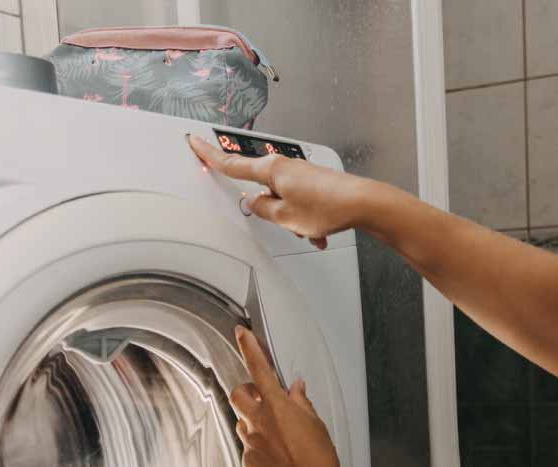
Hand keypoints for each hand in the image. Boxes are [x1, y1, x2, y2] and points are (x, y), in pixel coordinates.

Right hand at [188, 133, 373, 249]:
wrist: (363, 203)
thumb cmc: (328, 207)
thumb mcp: (284, 217)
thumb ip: (262, 210)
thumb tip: (254, 203)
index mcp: (271, 170)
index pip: (231, 163)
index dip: (209, 156)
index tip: (195, 143)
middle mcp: (284, 166)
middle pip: (262, 189)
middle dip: (272, 211)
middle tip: (286, 221)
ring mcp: (300, 173)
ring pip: (283, 201)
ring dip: (293, 220)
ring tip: (311, 229)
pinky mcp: (313, 182)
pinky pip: (300, 205)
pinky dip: (306, 220)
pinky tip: (320, 231)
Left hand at [228, 325, 341, 466]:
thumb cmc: (318, 459)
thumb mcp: (316, 424)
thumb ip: (302, 403)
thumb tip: (296, 389)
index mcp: (276, 405)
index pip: (258, 367)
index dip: (248, 346)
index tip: (241, 333)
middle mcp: (258, 421)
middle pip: (238, 394)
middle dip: (247, 392)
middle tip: (263, 399)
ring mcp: (250, 442)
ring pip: (243, 422)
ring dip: (255, 422)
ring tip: (277, 436)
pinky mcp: (248, 462)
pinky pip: (249, 447)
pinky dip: (260, 447)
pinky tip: (277, 457)